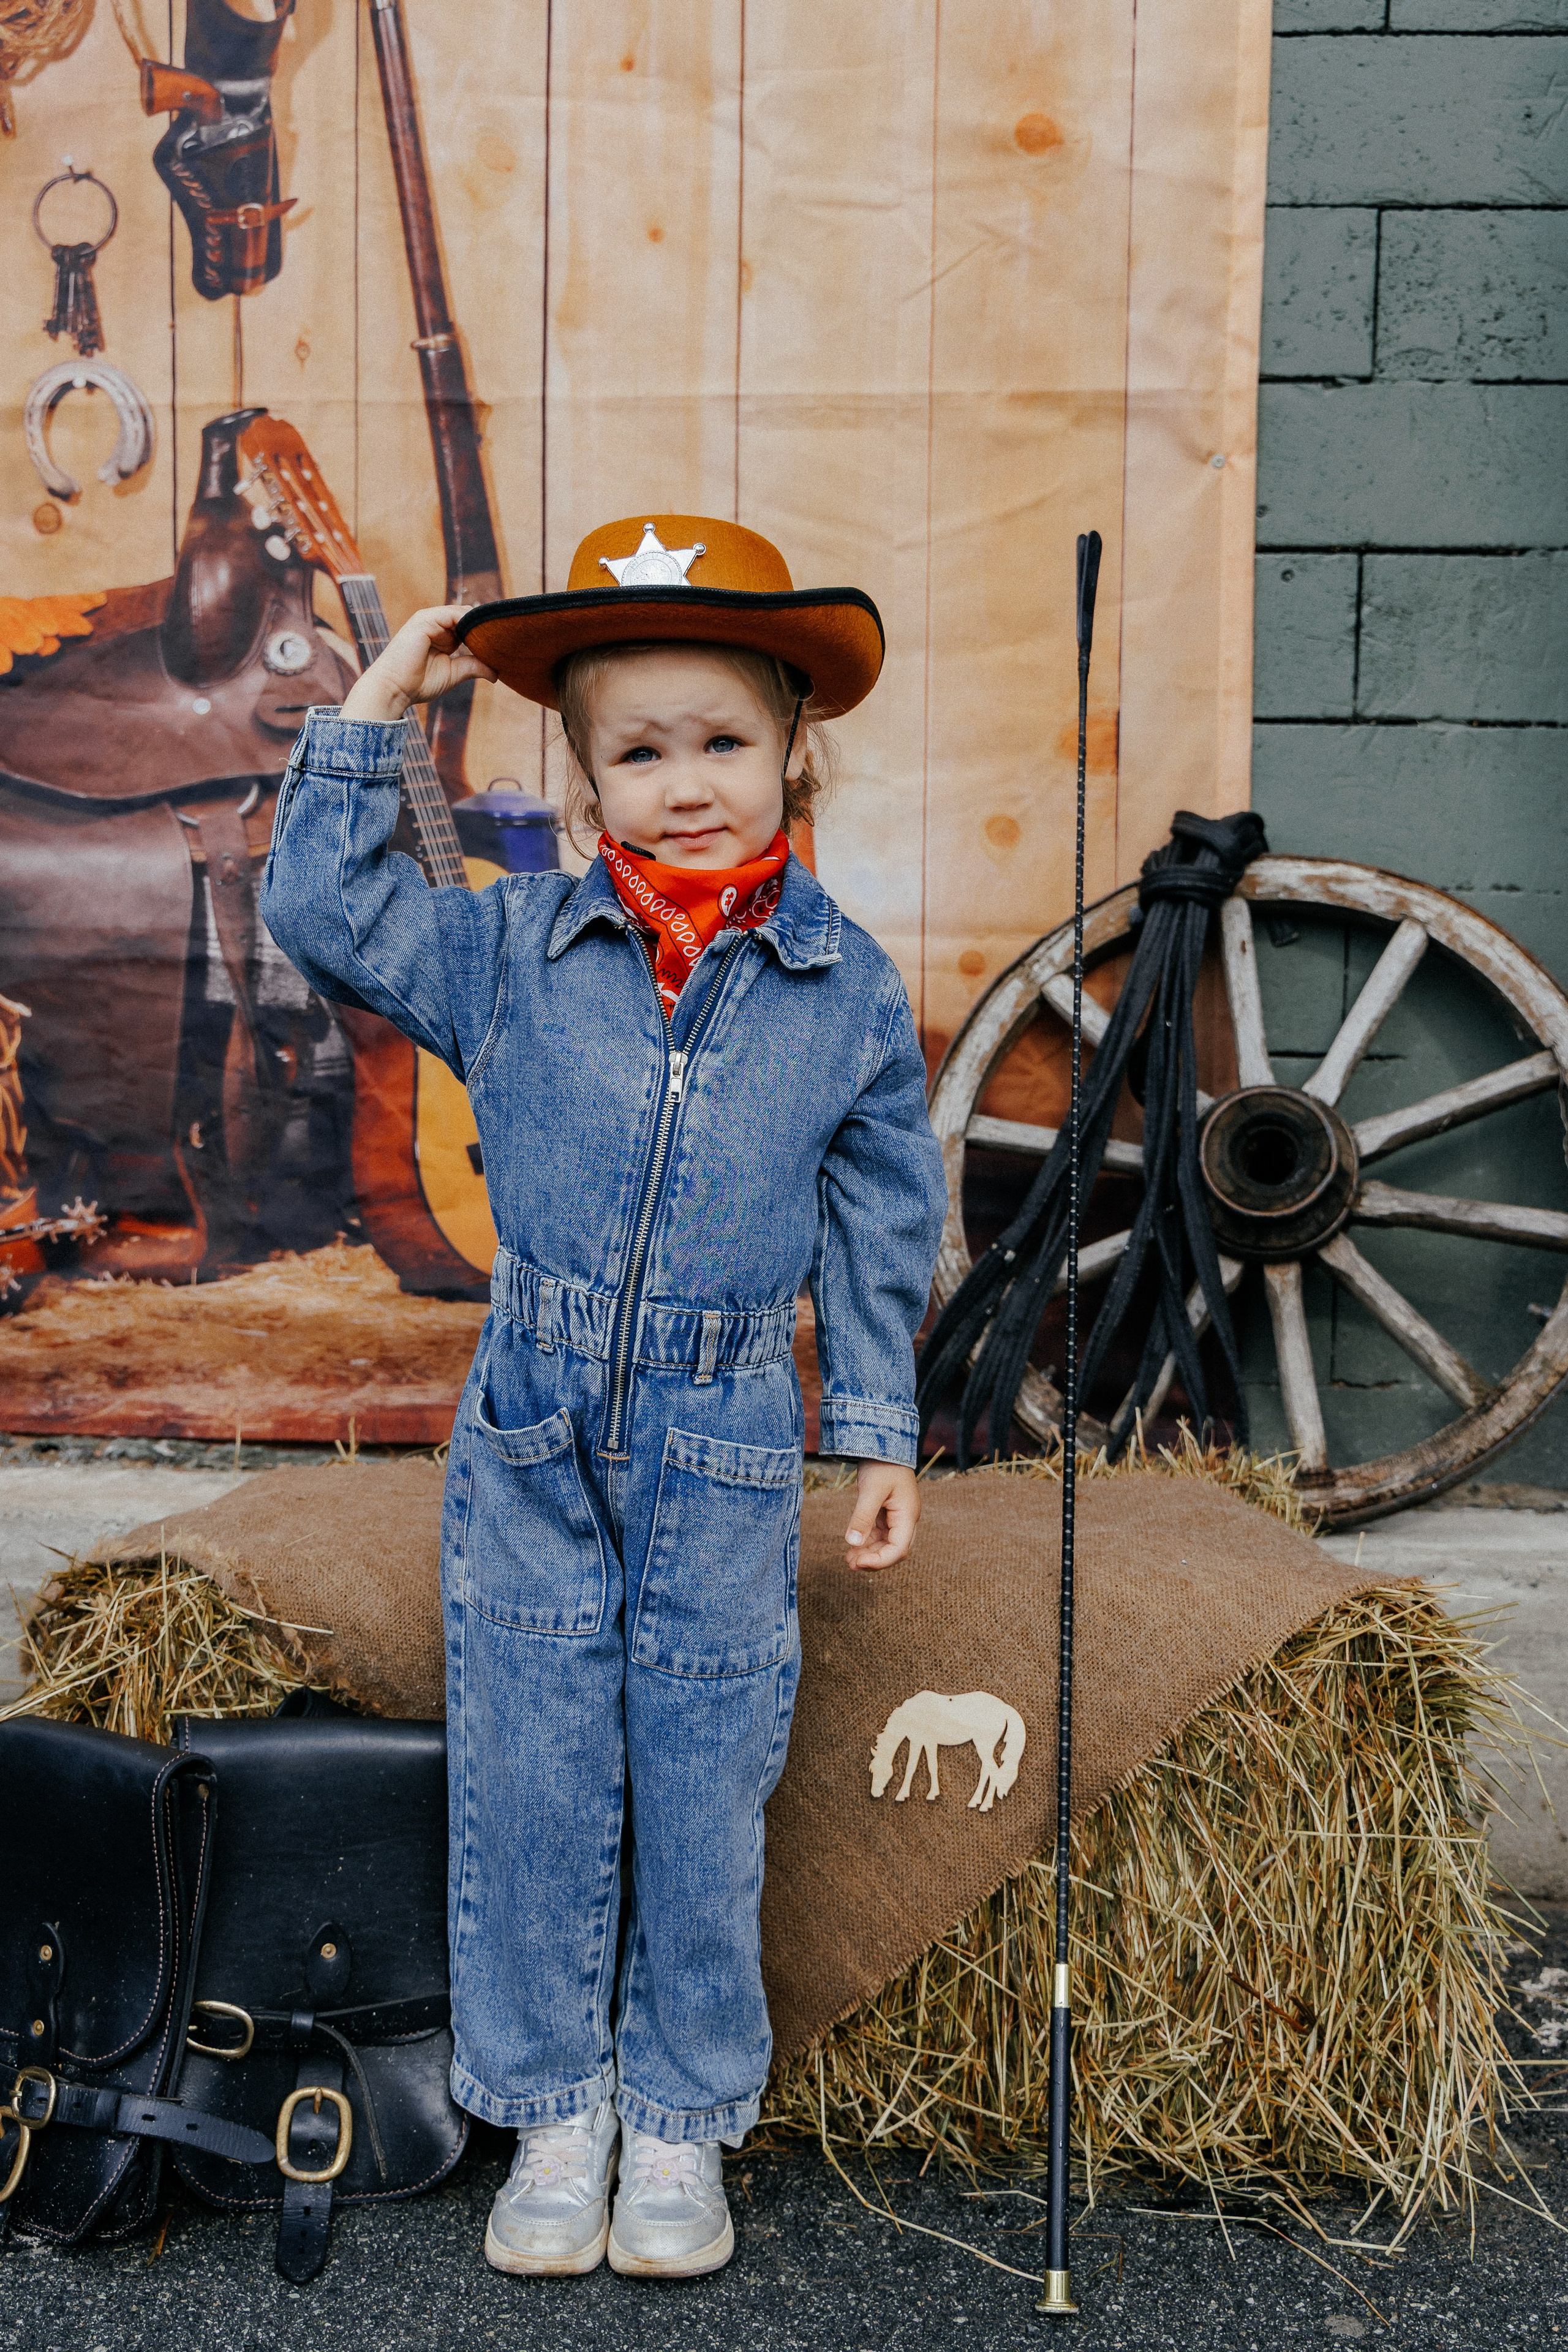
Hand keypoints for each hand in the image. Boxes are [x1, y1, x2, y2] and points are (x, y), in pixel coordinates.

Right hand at [339, 602, 496, 723]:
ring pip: (462, 614)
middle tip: (509, 635)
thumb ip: (473, 667)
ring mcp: (428, 619)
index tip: (507, 641)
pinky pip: (452, 615)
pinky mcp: (424, 620)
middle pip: (467, 617)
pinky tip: (482, 633)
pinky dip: (468, 622)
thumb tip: (496, 672)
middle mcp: (435, 623)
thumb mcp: (454, 674)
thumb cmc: (418, 684)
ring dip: (480, 623)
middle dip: (486, 626)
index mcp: (441, 634)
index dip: (486, 632)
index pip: (468, 626)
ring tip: (498, 635)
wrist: (394, 689)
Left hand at [844, 1462, 919, 1570]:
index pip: (899, 1549)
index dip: (880, 1561)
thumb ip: (862, 1517)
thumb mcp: (871, 1490)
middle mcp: (905, 1520)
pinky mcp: (886, 1513)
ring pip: (885, 1544)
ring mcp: (896, 1517)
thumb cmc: (882, 1464)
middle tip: (850, 1564)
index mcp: (908, 1515)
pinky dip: (866, 1542)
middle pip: (894, 1550)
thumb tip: (852, 1543)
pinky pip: (878, 1534)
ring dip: (868, 1553)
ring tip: (848, 1559)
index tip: (859, 1563)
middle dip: (874, 1560)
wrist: (883, 1444)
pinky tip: (852, 1547)